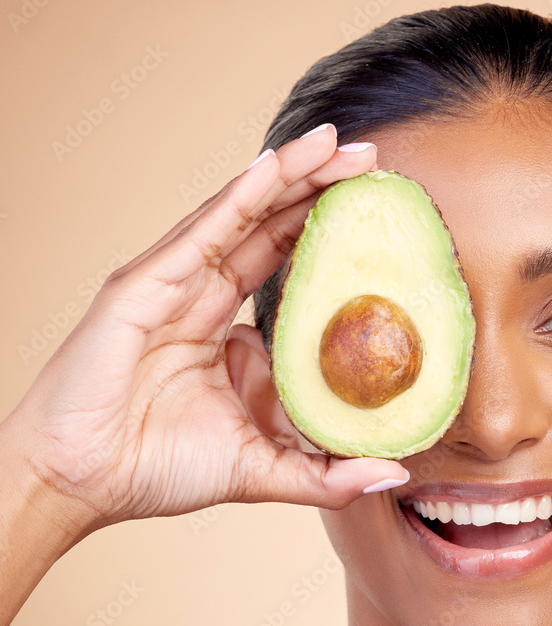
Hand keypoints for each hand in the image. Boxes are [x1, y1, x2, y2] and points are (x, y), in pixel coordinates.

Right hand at [9, 126, 408, 534]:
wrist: (83, 482)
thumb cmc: (160, 470)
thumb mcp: (263, 470)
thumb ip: (327, 474)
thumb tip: (394, 474)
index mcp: (231, 336)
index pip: (289, 271)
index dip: (332, 241)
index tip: (383, 222)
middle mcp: (204, 299)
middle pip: (272, 229)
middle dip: (321, 190)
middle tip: (373, 159)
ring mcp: (175, 286)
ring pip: (242, 216)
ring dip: (291, 176)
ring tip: (338, 143)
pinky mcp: (147, 284)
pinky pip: (205, 230)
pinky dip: (244, 195)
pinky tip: (282, 167)